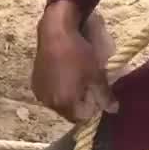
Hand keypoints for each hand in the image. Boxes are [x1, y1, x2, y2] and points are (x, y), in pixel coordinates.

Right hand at [33, 1, 118, 122]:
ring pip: (58, 102)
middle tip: (87, 86)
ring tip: (75, 79)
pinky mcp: (35, 82)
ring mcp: (40, 93)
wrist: (55, 31)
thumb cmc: (78, 53)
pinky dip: (57, 89)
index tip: (97, 95)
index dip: (91, 109)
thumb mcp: (96, 74)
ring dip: (67, 96)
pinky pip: (49, 93)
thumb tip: (113, 110)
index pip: (81, 118)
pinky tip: (63, 74)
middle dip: (79, 103)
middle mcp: (49, 102)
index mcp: (65, 103)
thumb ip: (104, 95)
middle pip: (68, 111)